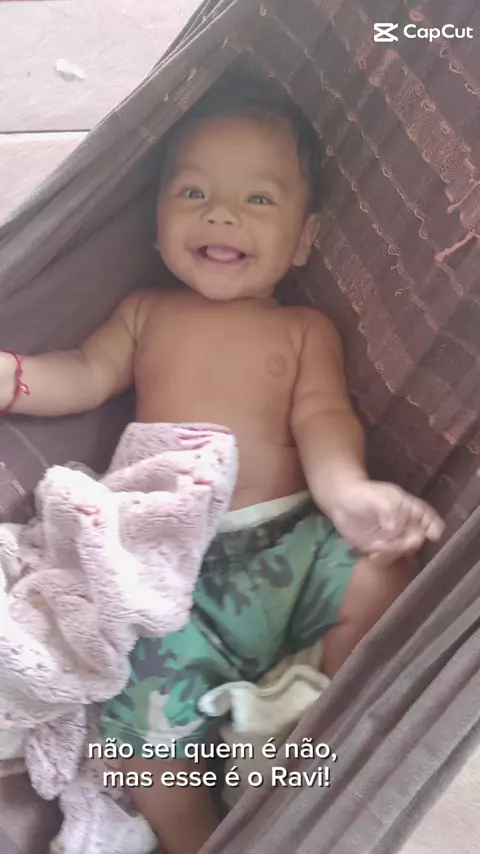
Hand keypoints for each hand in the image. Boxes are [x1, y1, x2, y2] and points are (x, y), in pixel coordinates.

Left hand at [328, 480, 444, 555]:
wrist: (342, 502)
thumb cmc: (365, 494)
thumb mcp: (380, 497)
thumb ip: (390, 510)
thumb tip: (394, 529)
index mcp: (412, 510)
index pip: (431, 520)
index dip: (435, 528)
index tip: (432, 535)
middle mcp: (406, 527)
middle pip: (418, 540)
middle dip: (410, 544)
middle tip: (401, 543)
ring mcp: (394, 539)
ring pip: (402, 552)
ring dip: (393, 552)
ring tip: (378, 546)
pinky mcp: (380, 549)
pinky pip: (387, 558)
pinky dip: (381, 557)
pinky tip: (372, 553)